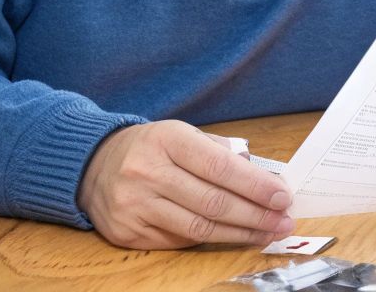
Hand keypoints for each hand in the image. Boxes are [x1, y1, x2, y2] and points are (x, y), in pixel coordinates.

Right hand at [78, 119, 295, 248]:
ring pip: (199, 228)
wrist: (92, 165)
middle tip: (283, 221)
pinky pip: (180, 241)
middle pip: (213, 202)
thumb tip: (263, 177)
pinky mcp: (128, 233)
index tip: (282, 197)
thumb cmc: (151, 148)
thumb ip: (221, 152)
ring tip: (267, 233)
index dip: (255, 185)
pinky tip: (234, 236)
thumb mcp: (183, 134)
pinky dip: (211, 240)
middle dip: (256, 215)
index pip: (220, 167)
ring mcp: (134, 206)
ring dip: (240, 233)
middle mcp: (147, 173)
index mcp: (167, 140)